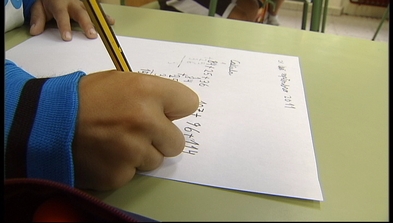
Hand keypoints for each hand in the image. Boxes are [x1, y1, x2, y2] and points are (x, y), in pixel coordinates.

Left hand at [29, 0, 114, 40]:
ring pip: (91, 12)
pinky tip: (111, 22)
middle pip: (80, 14)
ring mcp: (82, 5)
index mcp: (59, 4)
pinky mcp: (88, 7)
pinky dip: (105, 17)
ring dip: (99, 21)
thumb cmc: (49, 2)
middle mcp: (73, 4)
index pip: (62, 16)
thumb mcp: (39, 7)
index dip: (65, 27)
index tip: (67, 37)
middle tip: (91, 35)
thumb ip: (38, 19)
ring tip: (106, 28)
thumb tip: (35, 31)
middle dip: (86, 24)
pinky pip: (97, 12)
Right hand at [72, 71, 198, 190]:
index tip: (167, 112)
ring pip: (156, 160)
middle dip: (161, 138)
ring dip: (141, 154)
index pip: (189, 104)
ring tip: (116, 142)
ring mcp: (133, 151)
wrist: (46, 122)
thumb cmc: (84, 98)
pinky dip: (122, 167)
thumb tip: (171, 110)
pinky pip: (133, 173)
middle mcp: (145, 121)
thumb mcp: (120, 82)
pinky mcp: (119, 174)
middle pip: (177, 141)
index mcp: (147, 91)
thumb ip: (150, 94)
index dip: (176, 109)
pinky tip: (105, 155)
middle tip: (138, 132)